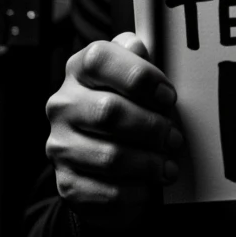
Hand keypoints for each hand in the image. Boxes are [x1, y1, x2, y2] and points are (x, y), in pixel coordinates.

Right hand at [45, 32, 183, 227]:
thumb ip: (136, 59)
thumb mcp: (132, 78)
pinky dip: (137, 189)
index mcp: (78, 71)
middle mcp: (63, 105)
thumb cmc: (127, 110)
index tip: (168, 96)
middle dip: (152, 126)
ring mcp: (61, 145)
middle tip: (174, 137)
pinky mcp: (67, 182)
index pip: (99, 59)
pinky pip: (106, 191)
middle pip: (109, 111)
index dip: (140, 76)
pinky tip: (150, 184)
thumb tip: (138, 46)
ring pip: (110, 156)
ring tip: (168, 164)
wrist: (103, 164)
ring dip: (148, 162)